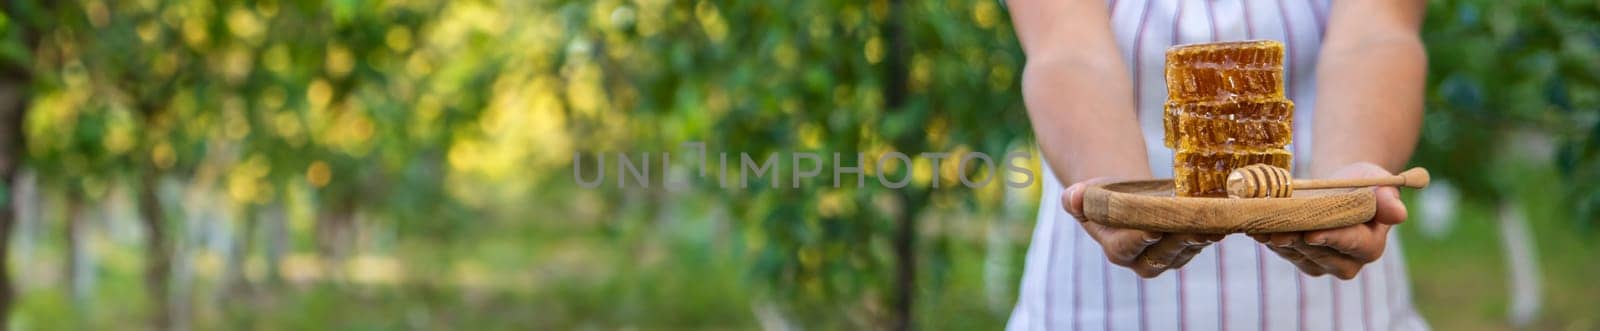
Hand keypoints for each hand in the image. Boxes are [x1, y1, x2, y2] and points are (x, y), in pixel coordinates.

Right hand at [1065, 178, 1224, 277]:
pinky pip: (1202, 241)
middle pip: (1164, 253)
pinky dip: (1213, 229)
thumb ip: (1075, 199)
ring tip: (1216, 222)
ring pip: (1187, 249)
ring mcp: (1169, 256)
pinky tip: (1223, 217)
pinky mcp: (1189, 247)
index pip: (1128, 248)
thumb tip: (1075, 196)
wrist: (1127, 200)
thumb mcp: (1084, 195)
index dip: (1140, 239)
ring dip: (1203, 237)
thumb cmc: (1103, 196)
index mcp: (1117, 250)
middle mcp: (1144, 261)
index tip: (1153, 228)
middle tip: (1196, 227)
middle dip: (1180, 240)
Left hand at [1249, 162, 1408, 278]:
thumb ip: (1387, 199)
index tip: (1312, 234)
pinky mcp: (1300, 260)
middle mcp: (1347, 263)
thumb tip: (1398, 213)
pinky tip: (1256, 229)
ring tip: (1261, 228)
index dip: (1331, 239)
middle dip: (1298, 240)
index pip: (1352, 245)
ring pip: (1297, 254)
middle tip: (1278, 230)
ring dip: (1278, 241)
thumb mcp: (1378, 182)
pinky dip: (1269, 240)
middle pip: (1320, 253)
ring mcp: (1321, 264)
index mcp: (1371, 246)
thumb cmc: (1362, 184)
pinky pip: (1283, 252)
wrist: (1339, 189)